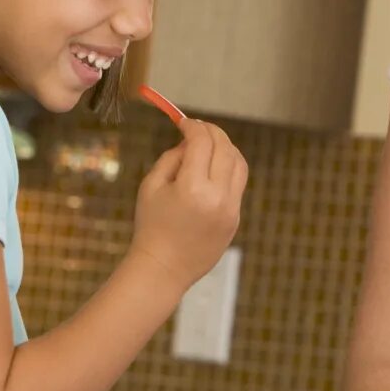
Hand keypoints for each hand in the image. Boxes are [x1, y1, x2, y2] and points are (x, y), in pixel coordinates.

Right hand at [130, 119, 246, 290]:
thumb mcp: (151, 186)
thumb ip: (172, 157)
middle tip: (198, 127)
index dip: (193, 126)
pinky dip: (228, 169)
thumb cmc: (150, 226)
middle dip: (212, 132)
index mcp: (192, 188)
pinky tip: (213, 168)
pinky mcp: (235, 219)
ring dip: (226, 148)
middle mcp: (217, 197)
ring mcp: (231, 209)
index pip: (202, 142)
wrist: (163, 268)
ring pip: (239, 164)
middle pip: (225, 148)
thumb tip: (191, 141)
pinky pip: (238, 185)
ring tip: (209, 145)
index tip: (183, 122)